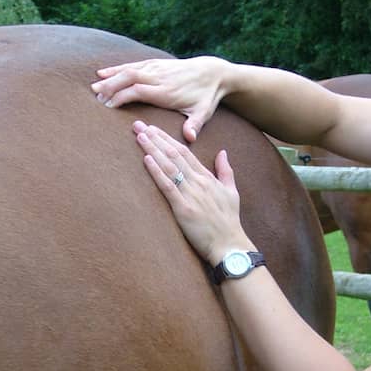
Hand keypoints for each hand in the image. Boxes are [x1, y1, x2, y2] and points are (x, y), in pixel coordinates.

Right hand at [92, 56, 228, 142]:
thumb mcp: (204, 112)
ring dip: (110, 76)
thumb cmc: (207, 96)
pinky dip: (117, 68)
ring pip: (129, 69)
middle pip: (130, 78)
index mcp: (167, 91)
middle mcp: (159, 77)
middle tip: (94, 95)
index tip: (108, 106)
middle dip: (111, 85)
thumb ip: (195, 124)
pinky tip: (104, 72)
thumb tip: (190, 138)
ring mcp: (157, 68)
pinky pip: (134, 64)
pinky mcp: (156, 63)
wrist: (214, 72)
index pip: (139, 91)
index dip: (122, 96)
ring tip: (93, 85)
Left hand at [133, 120, 253, 263]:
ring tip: (139, 135)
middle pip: (173, 154)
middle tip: (139, 125)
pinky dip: (157, 172)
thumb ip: (226, 171)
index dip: (167, 139)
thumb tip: (222, 152)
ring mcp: (191, 194)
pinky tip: (146, 160)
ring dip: (153, 149)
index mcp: (206, 177)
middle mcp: (198, 182)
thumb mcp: (231, 192)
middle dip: (155, 138)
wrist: (230, 245)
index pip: (184, 152)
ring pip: (169, 166)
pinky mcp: (184, 209)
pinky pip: (168, 187)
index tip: (154, 128)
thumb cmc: (229, 222)